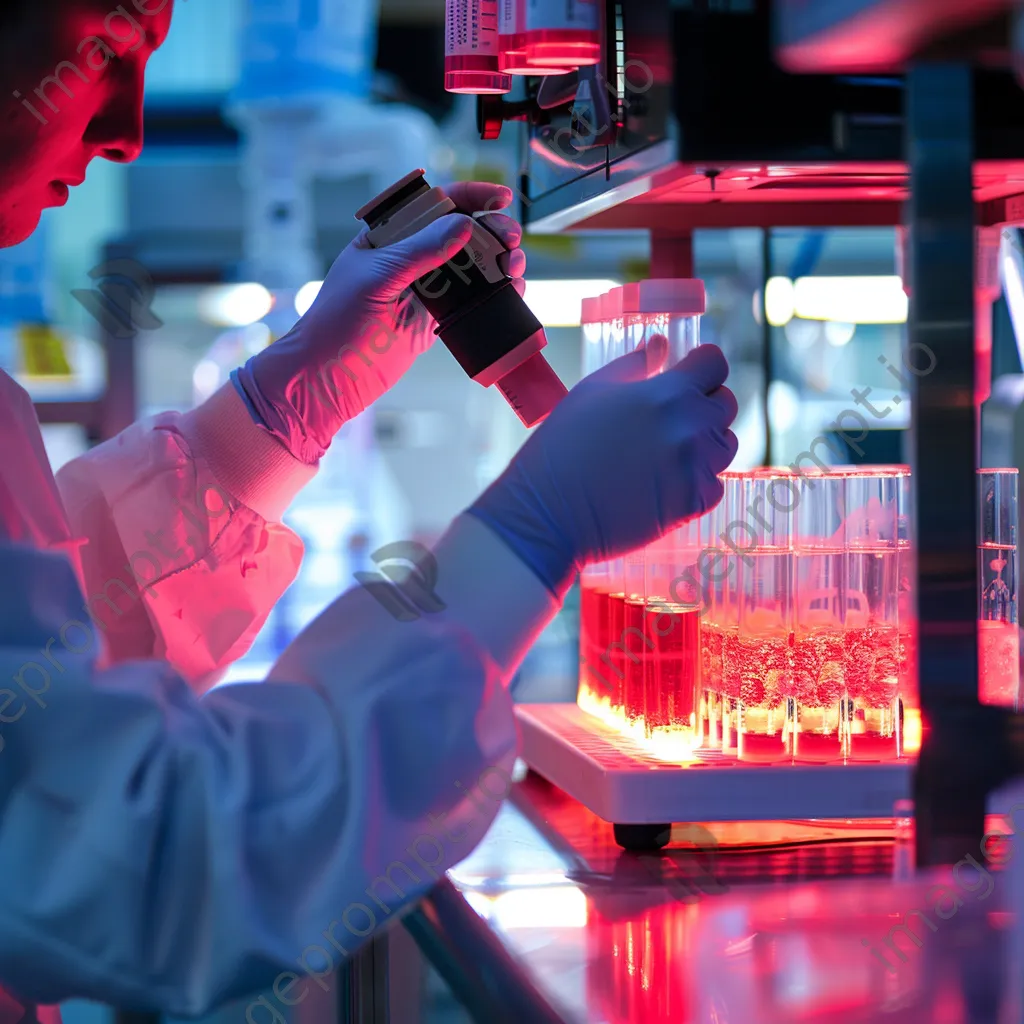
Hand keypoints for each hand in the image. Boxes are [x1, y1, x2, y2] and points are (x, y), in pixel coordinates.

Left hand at [234, 182, 525, 463]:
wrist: (327, 379)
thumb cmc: (338, 323)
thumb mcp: (378, 278)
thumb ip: (420, 251)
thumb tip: (464, 225)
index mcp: (387, 236)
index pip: (434, 204)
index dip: (469, 196)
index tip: (500, 198)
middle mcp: (408, 259)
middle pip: (460, 233)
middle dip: (492, 231)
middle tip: (511, 240)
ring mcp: (423, 291)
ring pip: (471, 268)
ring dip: (498, 263)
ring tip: (514, 268)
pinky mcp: (433, 322)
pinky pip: (470, 302)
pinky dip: (494, 296)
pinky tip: (511, 293)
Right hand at [468, 341, 738, 593]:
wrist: (549, 513)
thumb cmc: (561, 449)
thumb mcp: (591, 392)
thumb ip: (633, 365)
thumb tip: (659, 345)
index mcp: (667, 391)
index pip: (714, 363)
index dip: (702, 367)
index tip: (689, 376)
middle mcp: (690, 426)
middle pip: (725, 404)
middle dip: (704, 405)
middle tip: (670, 420)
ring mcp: (696, 466)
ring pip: (724, 445)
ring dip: (704, 445)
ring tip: (665, 455)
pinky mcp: (694, 503)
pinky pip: (715, 484)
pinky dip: (696, 483)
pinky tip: (664, 484)